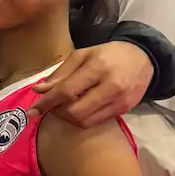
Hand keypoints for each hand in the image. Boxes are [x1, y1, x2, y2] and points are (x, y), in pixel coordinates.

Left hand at [30, 41, 151, 127]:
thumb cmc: (108, 54)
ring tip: (64, 107)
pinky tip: (79, 108)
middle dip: (57, 112)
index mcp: (97, 68)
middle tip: (51, 105)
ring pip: (85, 121)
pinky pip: (97, 122)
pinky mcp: (125, 110)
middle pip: (75, 111)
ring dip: (68, 118)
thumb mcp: (82, 55)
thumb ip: (60, 74)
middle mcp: (111, 87)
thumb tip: (39, 90)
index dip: (46, 103)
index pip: (66, 91)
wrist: (143, 57)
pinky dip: (82, 118)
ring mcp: (120, 101)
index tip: (31, 111)